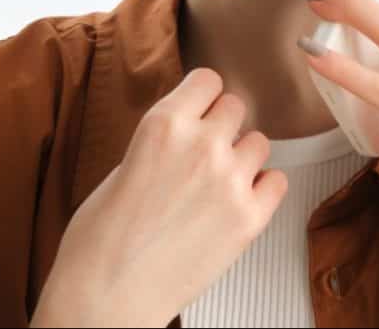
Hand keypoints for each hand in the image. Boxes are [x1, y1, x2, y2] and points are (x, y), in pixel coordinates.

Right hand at [32, 68, 287, 327]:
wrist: (105, 299)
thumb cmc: (100, 241)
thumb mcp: (124, 164)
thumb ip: (164, 140)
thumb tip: (190, 130)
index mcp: (163, 124)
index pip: (208, 80)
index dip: (203, 98)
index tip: (200, 110)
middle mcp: (201, 144)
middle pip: (236, 107)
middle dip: (222, 127)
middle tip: (206, 152)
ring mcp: (229, 180)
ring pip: (259, 143)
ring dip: (243, 158)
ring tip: (218, 184)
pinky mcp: (248, 218)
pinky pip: (277, 181)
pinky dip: (262, 190)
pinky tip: (238, 202)